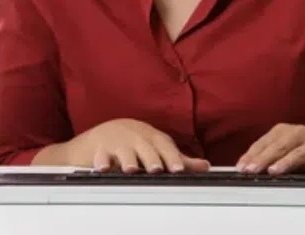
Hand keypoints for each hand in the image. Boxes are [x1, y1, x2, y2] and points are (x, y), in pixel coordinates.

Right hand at [68, 118, 209, 172]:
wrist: (103, 135)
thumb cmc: (134, 143)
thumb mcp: (156, 148)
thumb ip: (178, 159)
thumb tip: (204, 166)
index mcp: (151, 137)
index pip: (164, 146)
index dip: (172, 157)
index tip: (178, 169)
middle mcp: (136, 137)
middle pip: (145, 148)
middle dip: (151, 158)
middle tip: (156, 169)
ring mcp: (117, 141)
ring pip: (123, 151)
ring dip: (128, 159)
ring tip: (131, 169)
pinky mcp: (99, 148)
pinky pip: (99, 154)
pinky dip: (100, 160)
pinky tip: (103, 167)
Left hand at [235, 124, 304, 176]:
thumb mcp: (288, 146)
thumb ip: (270, 155)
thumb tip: (246, 168)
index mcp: (285, 132)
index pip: (264, 143)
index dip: (251, 155)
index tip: (240, 168)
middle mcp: (299, 135)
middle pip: (279, 147)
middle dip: (263, 159)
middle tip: (250, 170)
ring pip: (300, 152)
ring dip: (287, 162)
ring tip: (274, 171)